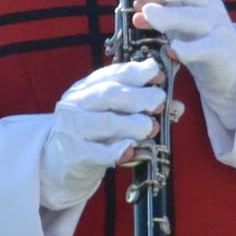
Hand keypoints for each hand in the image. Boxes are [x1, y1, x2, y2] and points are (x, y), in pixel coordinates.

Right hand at [39, 58, 165, 212]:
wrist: (58, 164)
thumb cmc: (92, 135)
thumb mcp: (112, 114)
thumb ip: (140, 107)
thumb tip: (178, 105)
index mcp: (86, 88)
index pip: (112, 75)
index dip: (137, 72)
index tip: (158, 74)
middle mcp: (76, 104)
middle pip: (109, 95)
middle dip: (138, 96)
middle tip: (159, 101)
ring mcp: (72, 129)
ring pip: (105, 123)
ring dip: (132, 124)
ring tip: (151, 127)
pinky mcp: (73, 155)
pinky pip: (97, 153)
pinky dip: (115, 151)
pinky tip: (130, 150)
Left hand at [134, 0, 235, 114]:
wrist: (228, 63)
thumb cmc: (196, 33)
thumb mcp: (177, 12)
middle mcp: (208, 4)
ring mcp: (217, 26)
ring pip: (196, 17)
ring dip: (171, 14)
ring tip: (147, 14)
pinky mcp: (221, 50)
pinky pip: (207, 47)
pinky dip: (190, 49)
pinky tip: (173, 49)